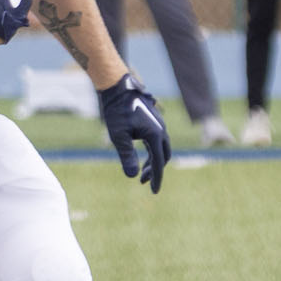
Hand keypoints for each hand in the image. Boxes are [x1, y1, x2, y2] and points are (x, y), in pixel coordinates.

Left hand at [97, 73, 169, 192]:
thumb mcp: (119, 136)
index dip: (157, 178)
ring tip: (141, 173)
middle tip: (143, 182)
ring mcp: (158, 125)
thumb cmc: (117, 111)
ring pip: (160, 149)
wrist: (118, 89)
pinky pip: (156, 141)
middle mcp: (161, 130)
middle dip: (155, 171)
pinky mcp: (153, 122)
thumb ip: (127, 156)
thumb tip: (133, 176)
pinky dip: (151, 152)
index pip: (159, 162)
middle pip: (163, 157)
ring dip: (153, 162)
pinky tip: (141, 157)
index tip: (154, 192)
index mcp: (155, 134)